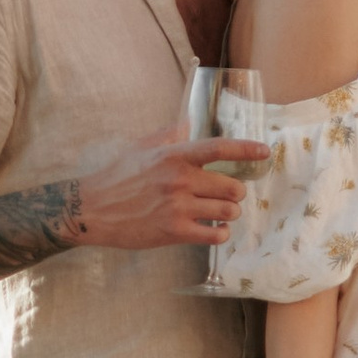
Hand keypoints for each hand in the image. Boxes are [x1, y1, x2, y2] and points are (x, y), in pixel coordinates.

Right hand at [72, 129, 268, 252]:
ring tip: (219, 213)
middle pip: (232, 187)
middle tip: (227, 195)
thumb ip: (168, 135)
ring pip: (227, 211)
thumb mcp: (140, 147)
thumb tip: (188, 123)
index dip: (246, 150)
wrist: (92, 209)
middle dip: (235, 193)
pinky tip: (213, 229)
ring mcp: (178, 207)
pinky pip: (214, 234)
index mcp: (174, 156)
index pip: (219, 149)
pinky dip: (219, 232)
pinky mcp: (174, 231)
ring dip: (228, 213)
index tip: (265, 152)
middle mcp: (179, 179)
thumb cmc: (115, 176)